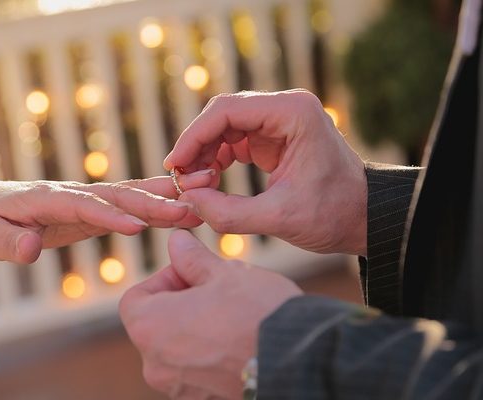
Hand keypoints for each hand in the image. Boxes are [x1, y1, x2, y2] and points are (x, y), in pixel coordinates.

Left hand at [0, 171, 212, 263]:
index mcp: (47, 200)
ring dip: (163, 196)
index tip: (140, 227)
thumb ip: (8, 244)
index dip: (111, 216)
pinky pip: (127, 202)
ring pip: (129, 194)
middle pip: (117, 196)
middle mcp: (71, 193)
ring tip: (200, 196)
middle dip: (153, 203)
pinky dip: (154, 201)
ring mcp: (84, 197)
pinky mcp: (92, 206)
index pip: (84, 207)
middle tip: (189, 209)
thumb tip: (29, 249)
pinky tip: (180, 201)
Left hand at [120, 230, 301, 398]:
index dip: (163, 279)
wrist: (299, 363)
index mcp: (149, 328)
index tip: (192, 273)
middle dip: (181, 303)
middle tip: (215, 290)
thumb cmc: (257, 313)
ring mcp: (177, 389)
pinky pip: (196, 371)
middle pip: (155, 325)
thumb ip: (192, 259)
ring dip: (195, 328)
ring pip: (176, 349)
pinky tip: (237, 340)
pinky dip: (208, 354)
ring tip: (231, 314)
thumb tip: (176, 242)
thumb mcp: (224, 274)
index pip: (136, 299)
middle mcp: (155, 365)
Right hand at [164, 90, 367, 254]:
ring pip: (225, 127)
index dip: (194, 136)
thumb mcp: (279, 218)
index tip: (175, 165)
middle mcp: (285, 108)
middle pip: (222, 114)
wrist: (364, 217)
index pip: (227, 111)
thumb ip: (228, 212)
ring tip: (194, 184)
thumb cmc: (334, 214)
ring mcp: (279, 121)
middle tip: (180, 178)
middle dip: (197, 145)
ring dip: (204, 152)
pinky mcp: (274, 138)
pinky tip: (209, 180)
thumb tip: (188, 199)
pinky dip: (217, 158)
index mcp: (292, 113)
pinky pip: (234, 140)